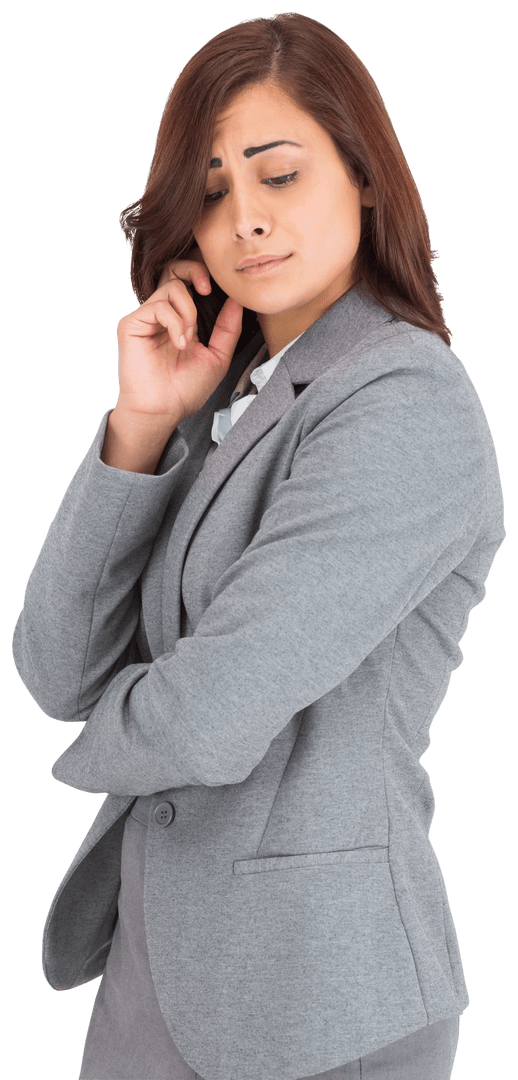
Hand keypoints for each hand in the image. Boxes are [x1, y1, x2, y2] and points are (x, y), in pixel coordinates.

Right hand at [115, 250, 242, 427]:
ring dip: (188, 312)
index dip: (203, 275)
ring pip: (170, 287)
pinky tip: (179, 344)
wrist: (163, 411)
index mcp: (180, 319)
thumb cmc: (185, 390)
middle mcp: (162, 314)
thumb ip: (228, 328)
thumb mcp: (217, 357)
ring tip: (189, 340)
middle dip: (194, 270)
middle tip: (207, 288)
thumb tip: (238, 300)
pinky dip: (176, 322)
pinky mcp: (132, 323)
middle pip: (174, 269)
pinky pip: (159, 306)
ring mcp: (146, 317)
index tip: (220, 288)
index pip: (188, 281)